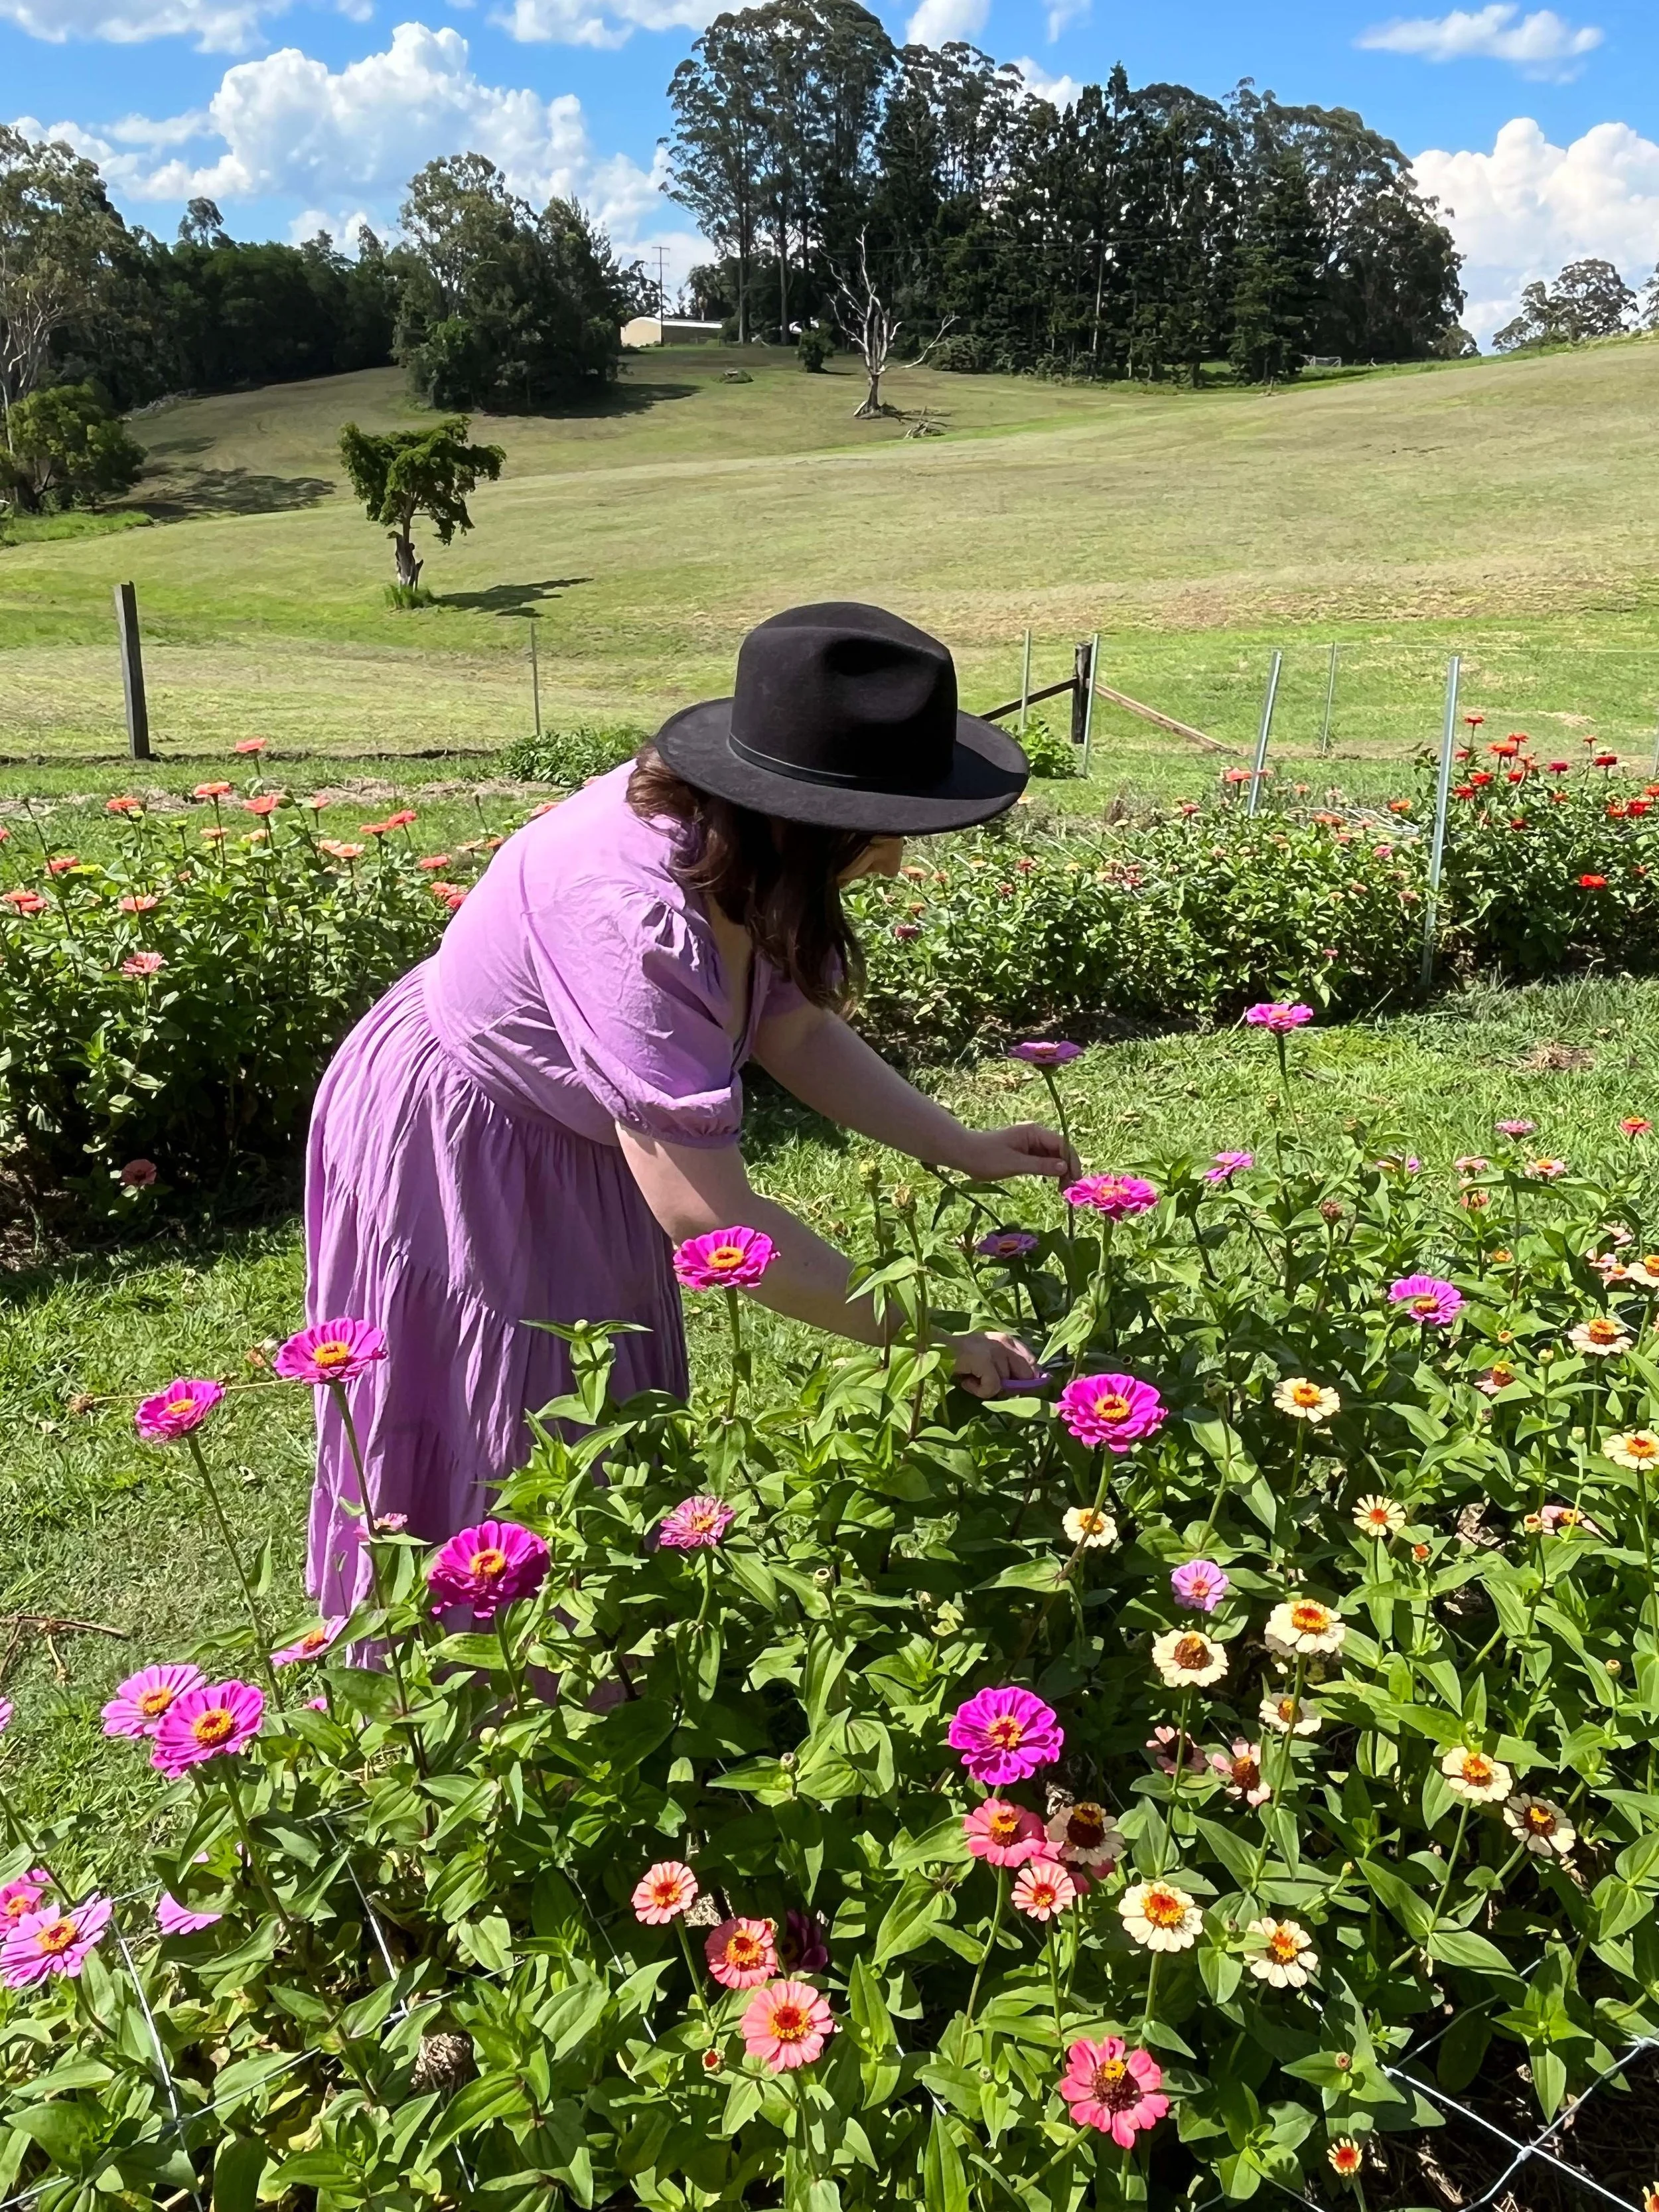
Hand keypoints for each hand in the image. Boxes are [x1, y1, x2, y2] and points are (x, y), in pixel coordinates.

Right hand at [946, 1329, 1044, 1398]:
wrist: (932, 1349)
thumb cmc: (959, 1357)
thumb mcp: (988, 1358)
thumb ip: (1007, 1368)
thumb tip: (1027, 1387)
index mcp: (1008, 1340)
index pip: (1032, 1363)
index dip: (1028, 1380)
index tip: (1017, 1389)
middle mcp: (1004, 1341)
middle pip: (1026, 1375)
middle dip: (1012, 1387)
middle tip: (991, 1386)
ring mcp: (994, 1349)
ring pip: (1005, 1384)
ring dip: (988, 1389)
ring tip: (971, 1378)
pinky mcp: (983, 1359)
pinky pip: (992, 1387)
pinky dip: (979, 1391)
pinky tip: (966, 1381)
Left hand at [951, 1122, 1080, 1185]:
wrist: (964, 1155)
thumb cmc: (987, 1157)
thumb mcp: (1015, 1164)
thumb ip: (1040, 1166)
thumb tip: (1064, 1167)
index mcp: (1034, 1133)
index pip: (1062, 1144)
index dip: (1071, 1161)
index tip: (1075, 1180)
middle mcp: (1035, 1136)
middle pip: (1060, 1151)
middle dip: (1067, 1168)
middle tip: (1067, 1189)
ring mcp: (1030, 1144)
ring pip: (1053, 1158)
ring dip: (1059, 1172)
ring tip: (1061, 1190)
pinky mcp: (1025, 1153)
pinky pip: (1043, 1162)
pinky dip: (1049, 1172)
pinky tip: (1052, 1184)